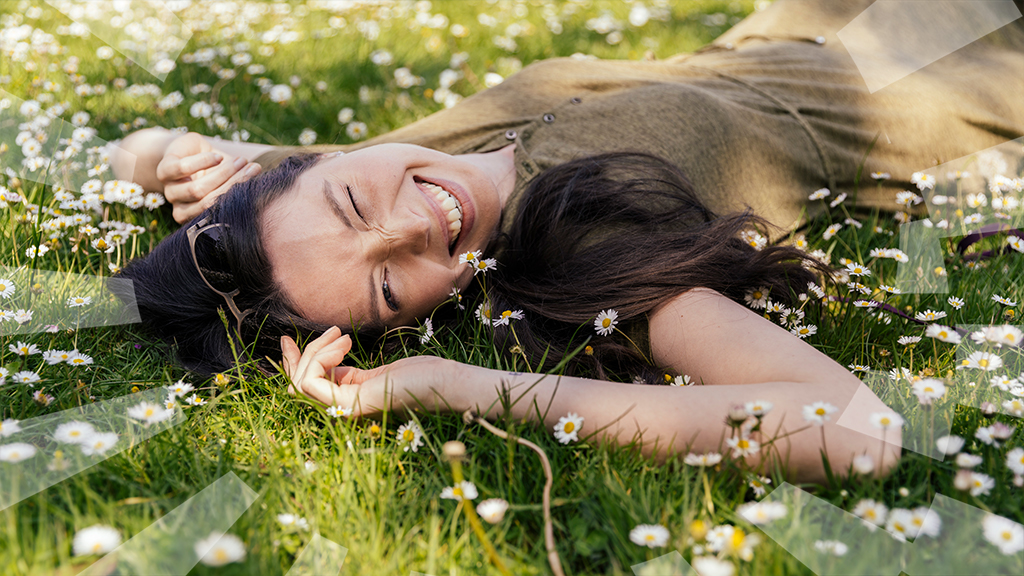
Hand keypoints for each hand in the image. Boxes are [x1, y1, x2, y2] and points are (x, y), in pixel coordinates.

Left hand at [156, 132, 261, 222]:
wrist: (185, 150)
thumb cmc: (213, 170)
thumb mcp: (228, 180)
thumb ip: (241, 185)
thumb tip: (265, 185)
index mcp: (197, 218)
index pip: (219, 213)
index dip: (239, 200)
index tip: (258, 184)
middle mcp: (181, 209)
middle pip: (208, 203)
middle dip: (234, 186)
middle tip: (253, 169)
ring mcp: (170, 192)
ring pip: (197, 190)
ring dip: (223, 173)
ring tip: (241, 160)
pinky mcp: (164, 171)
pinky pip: (183, 169)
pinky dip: (204, 162)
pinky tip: (218, 156)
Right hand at [280, 327, 462, 416]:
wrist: (445, 384)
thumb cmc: (419, 377)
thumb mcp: (372, 372)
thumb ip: (345, 370)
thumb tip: (325, 354)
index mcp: (345, 403)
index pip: (304, 387)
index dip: (292, 363)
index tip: (288, 339)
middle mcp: (341, 410)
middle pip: (296, 385)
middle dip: (296, 356)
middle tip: (321, 332)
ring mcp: (345, 410)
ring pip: (301, 381)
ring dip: (314, 352)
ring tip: (342, 337)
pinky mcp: (351, 404)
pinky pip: (312, 382)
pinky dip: (320, 358)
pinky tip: (342, 344)